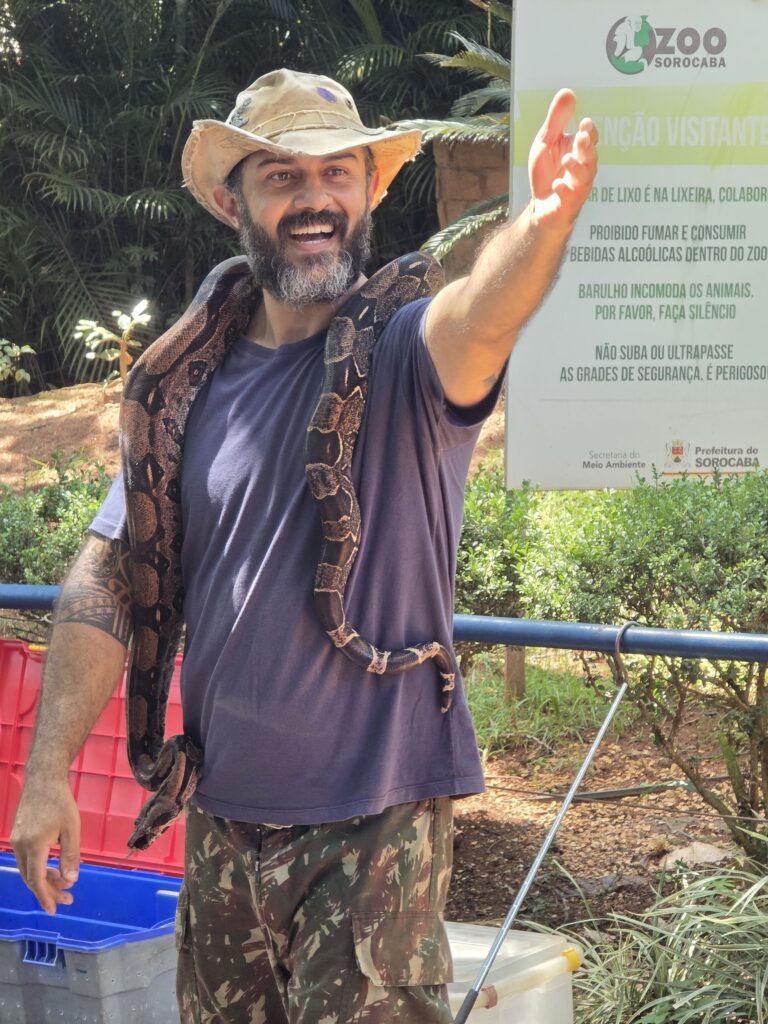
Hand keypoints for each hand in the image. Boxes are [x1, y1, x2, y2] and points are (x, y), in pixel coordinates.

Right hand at [10, 777, 80, 913]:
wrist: (43, 780)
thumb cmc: (61, 802)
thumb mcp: (72, 829)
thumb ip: (71, 856)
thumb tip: (71, 880)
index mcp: (34, 846)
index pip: (36, 880)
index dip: (45, 897)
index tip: (53, 910)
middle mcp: (20, 846)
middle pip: (31, 878)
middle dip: (48, 891)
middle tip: (67, 898)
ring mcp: (16, 840)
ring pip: (27, 869)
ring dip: (44, 879)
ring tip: (64, 883)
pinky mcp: (17, 835)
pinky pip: (26, 859)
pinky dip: (38, 867)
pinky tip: (53, 868)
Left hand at [528, 89, 597, 229]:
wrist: (540, 207)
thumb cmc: (546, 173)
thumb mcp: (546, 143)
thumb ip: (556, 120)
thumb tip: (567, 92)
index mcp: (577, 152)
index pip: (589, 139)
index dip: (590, 132)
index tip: (586, 123)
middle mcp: (582, 169)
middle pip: (590, 157)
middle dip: (587, 147)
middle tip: (582, 137)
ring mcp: (576, 187)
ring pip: (584, 178)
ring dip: (576, 168)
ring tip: (566, 159)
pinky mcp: (567, 204)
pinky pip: (570, 198)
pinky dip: (564, 191)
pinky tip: (556, 185)